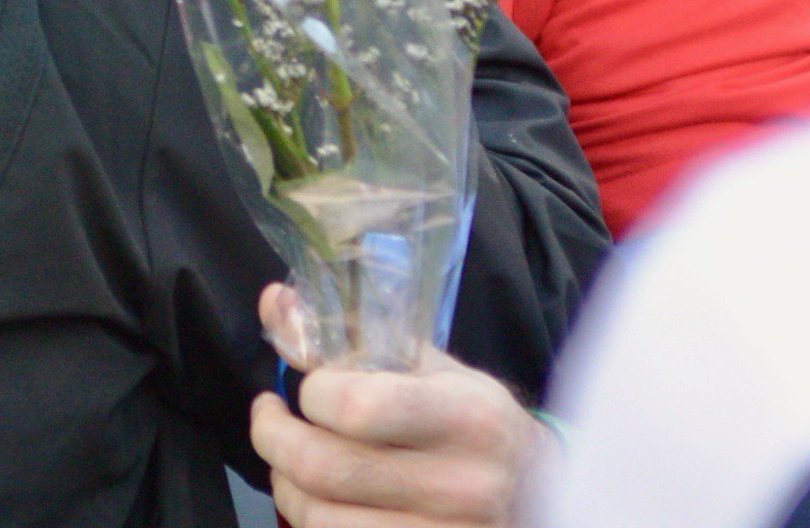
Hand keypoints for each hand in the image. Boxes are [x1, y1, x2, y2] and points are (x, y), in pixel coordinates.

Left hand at [250, 286, 544, 526]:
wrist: (540, 496)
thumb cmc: (474, 420)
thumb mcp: (429, 366)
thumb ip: (351, 334)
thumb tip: (275, 302)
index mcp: (467, 418)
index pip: (356, 407)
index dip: (313, 394)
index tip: (308, 386)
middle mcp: (463, 487)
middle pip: (325, 468)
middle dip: (273, 436)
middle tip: (269, 417)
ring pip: (320, 519)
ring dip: (284, 485)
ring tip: (287, 461)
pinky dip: (311, 522)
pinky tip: (317, 499)